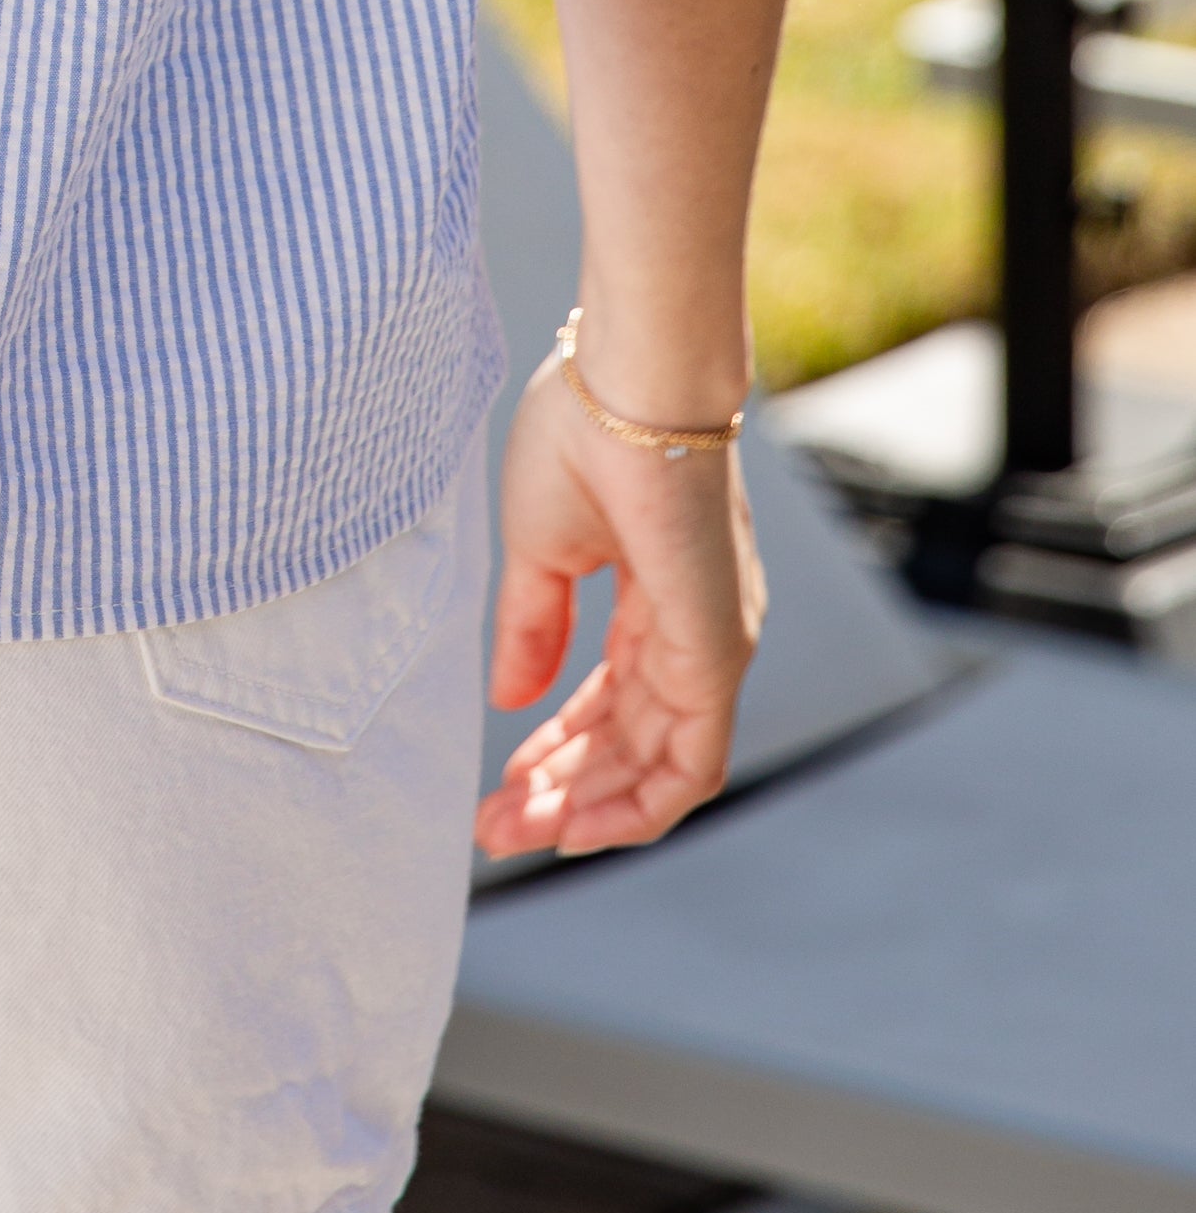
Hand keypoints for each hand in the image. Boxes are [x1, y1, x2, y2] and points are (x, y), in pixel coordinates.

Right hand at [473, 345, 765, 858]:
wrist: (630, 383)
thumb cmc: (583, 433)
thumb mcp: (540, 547)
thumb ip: (532, 626)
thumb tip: (511, 697)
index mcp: (658, 599)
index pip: (611, 699)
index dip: (556, 745)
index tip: (500, 783)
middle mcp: (697, 634)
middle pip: (631, 743)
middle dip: (562, 789)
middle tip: (494, 824)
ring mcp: (714, 647)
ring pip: (659, 766)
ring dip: (589, 806)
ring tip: (516, 829)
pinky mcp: (717, 654)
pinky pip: (692, 763)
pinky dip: (640, 806)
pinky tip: (579, 825)